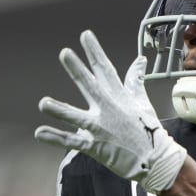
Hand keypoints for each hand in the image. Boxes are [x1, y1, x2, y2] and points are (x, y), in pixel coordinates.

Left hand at [35, 30, 186, 193]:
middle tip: (65, 53)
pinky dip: (55, 137)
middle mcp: (108, 109)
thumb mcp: (142, 101)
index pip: (105, 70)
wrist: (155, 160)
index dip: (95, 52)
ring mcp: (100, 128)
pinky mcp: (95, 146)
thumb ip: (135, 80)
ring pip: (76, 117)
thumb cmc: (148, 130)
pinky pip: (72, 141)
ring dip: (59, 110)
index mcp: (119, 97)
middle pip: (90, 86)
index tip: (86, 35)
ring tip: (43, 103)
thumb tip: (140, 60)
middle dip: (77, 70)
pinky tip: (39, 132)